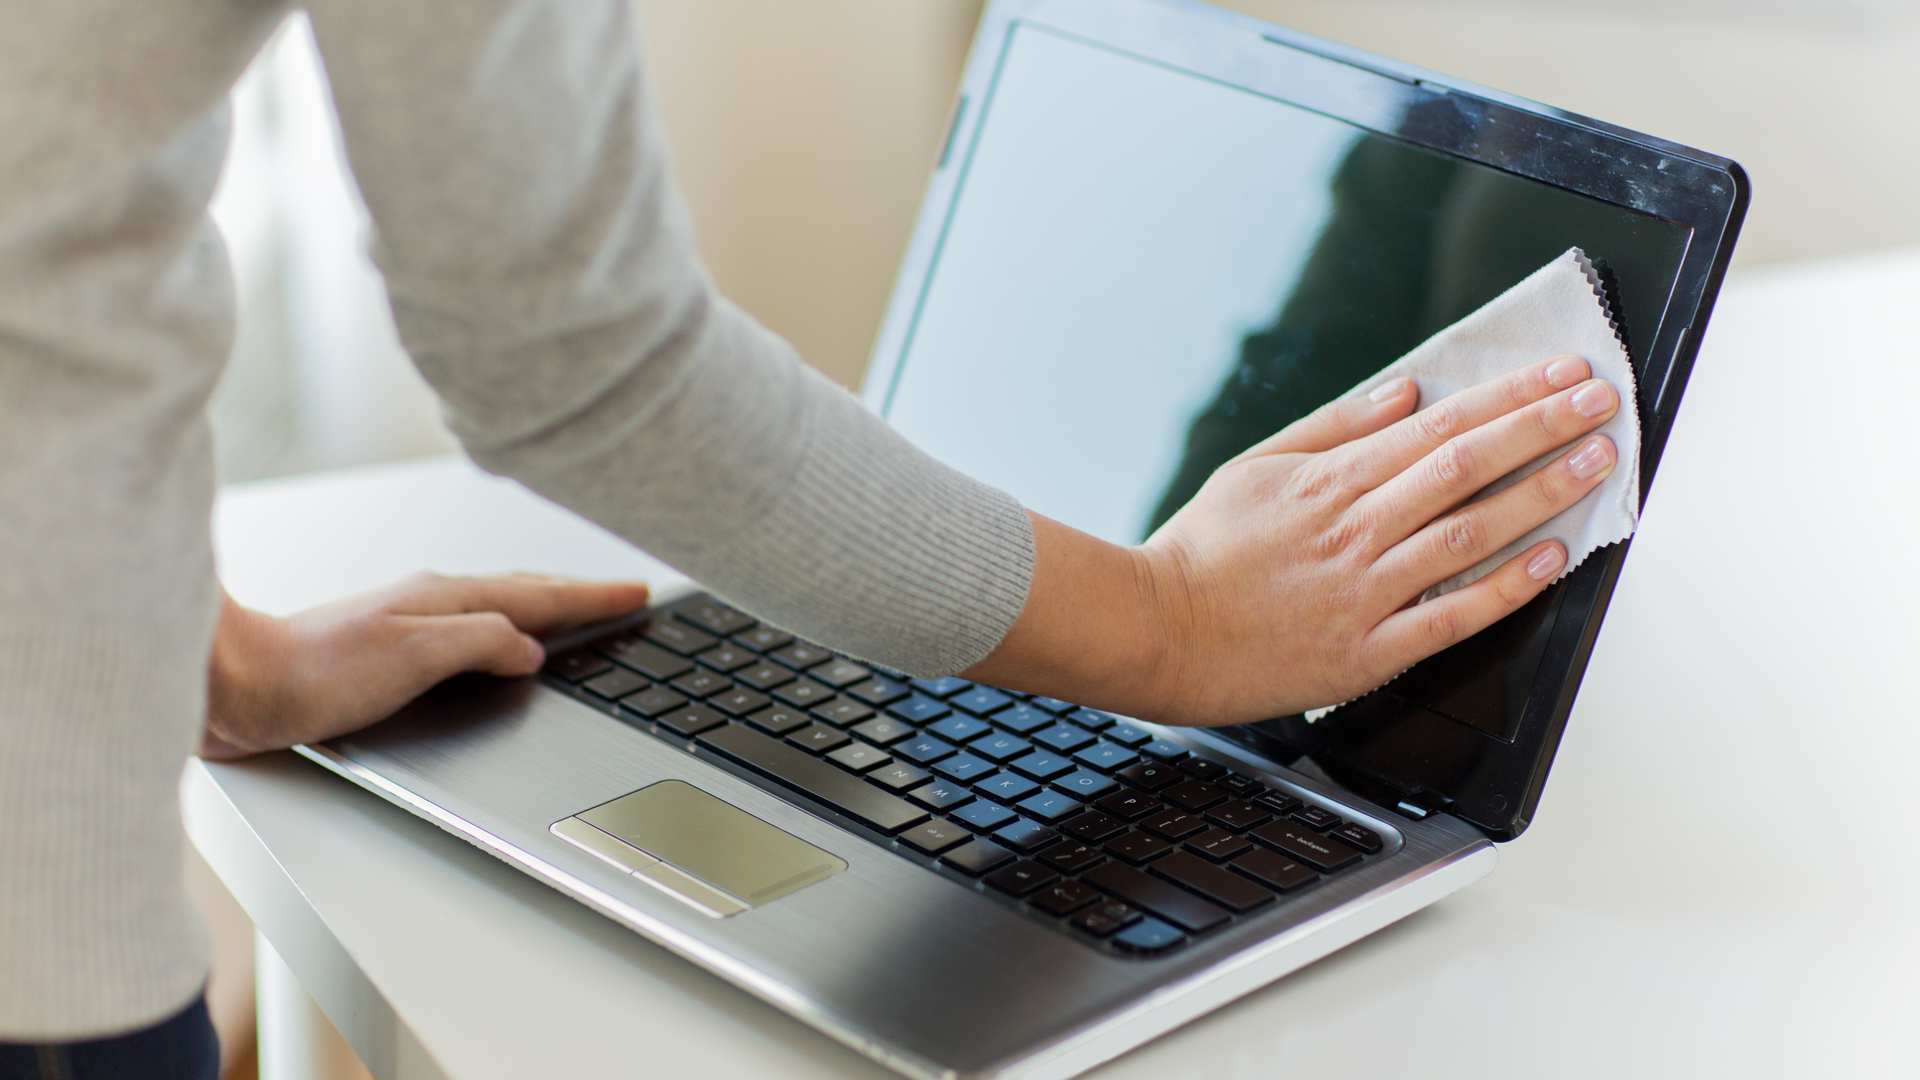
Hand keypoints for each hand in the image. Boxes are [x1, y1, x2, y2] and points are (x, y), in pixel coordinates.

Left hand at [201, 571, 650, 758]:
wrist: (236, 685)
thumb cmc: (312, 673)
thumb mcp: (416, 656)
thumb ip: (482, 644)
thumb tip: (529, 647)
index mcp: (446, 598)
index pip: (540, 597)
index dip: (593, 597)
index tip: (637, 593)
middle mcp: (431, 602)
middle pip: (525, 592)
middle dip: (579, 594)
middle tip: (622, 595)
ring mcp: (411, 622)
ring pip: (500, 609)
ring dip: (545, 607)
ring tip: (579, 611)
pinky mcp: (391, 650)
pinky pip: (473, 631)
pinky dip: (507, 629)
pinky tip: (502, 644)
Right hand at [965, 355, 1618, 725]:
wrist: (1153, 631)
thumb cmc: (1198, 552)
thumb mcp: (1255, 467)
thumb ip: (1333, 427)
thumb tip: (1403, 391)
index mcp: (1330, 481)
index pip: (1441, 426)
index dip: (1511, 396)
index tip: (1562, 373)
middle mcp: (1356, 529)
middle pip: (1467, 468)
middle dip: (1544, 428)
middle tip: (1600, 401)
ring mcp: (1364, 591)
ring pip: (1470, 533)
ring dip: (1541, 493)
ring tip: (1595, 463)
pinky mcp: (1365, 651)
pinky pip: (1449, 616)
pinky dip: (1504, 588)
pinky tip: (1548, 559)